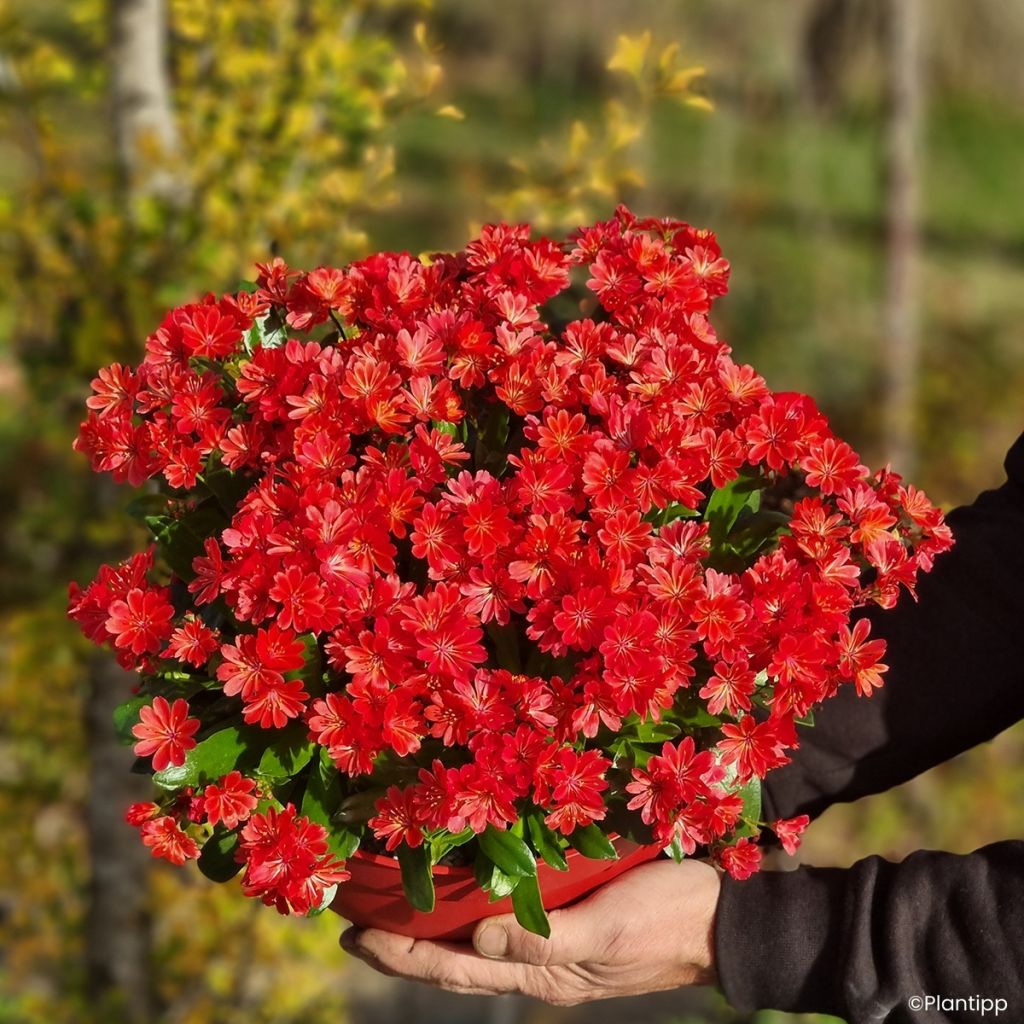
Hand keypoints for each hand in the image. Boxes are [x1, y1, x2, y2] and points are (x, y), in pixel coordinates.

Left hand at [339, 857, 721, 1006]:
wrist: (721, 919)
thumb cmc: (667, 918)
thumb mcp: (609, 926)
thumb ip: (544, 937)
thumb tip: (476, 939)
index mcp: (543, 970)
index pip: (453, 969)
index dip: (399, 953)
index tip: (353, 934)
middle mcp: (539, 962)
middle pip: (454, 963)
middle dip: (401, 947)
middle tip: (353, 925)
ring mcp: (556, 944)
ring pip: (476, 946)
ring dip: (430, 932)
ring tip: (392, 911)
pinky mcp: (572, 919)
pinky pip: (508, 922)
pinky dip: (472, 913)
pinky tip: (463, 893)